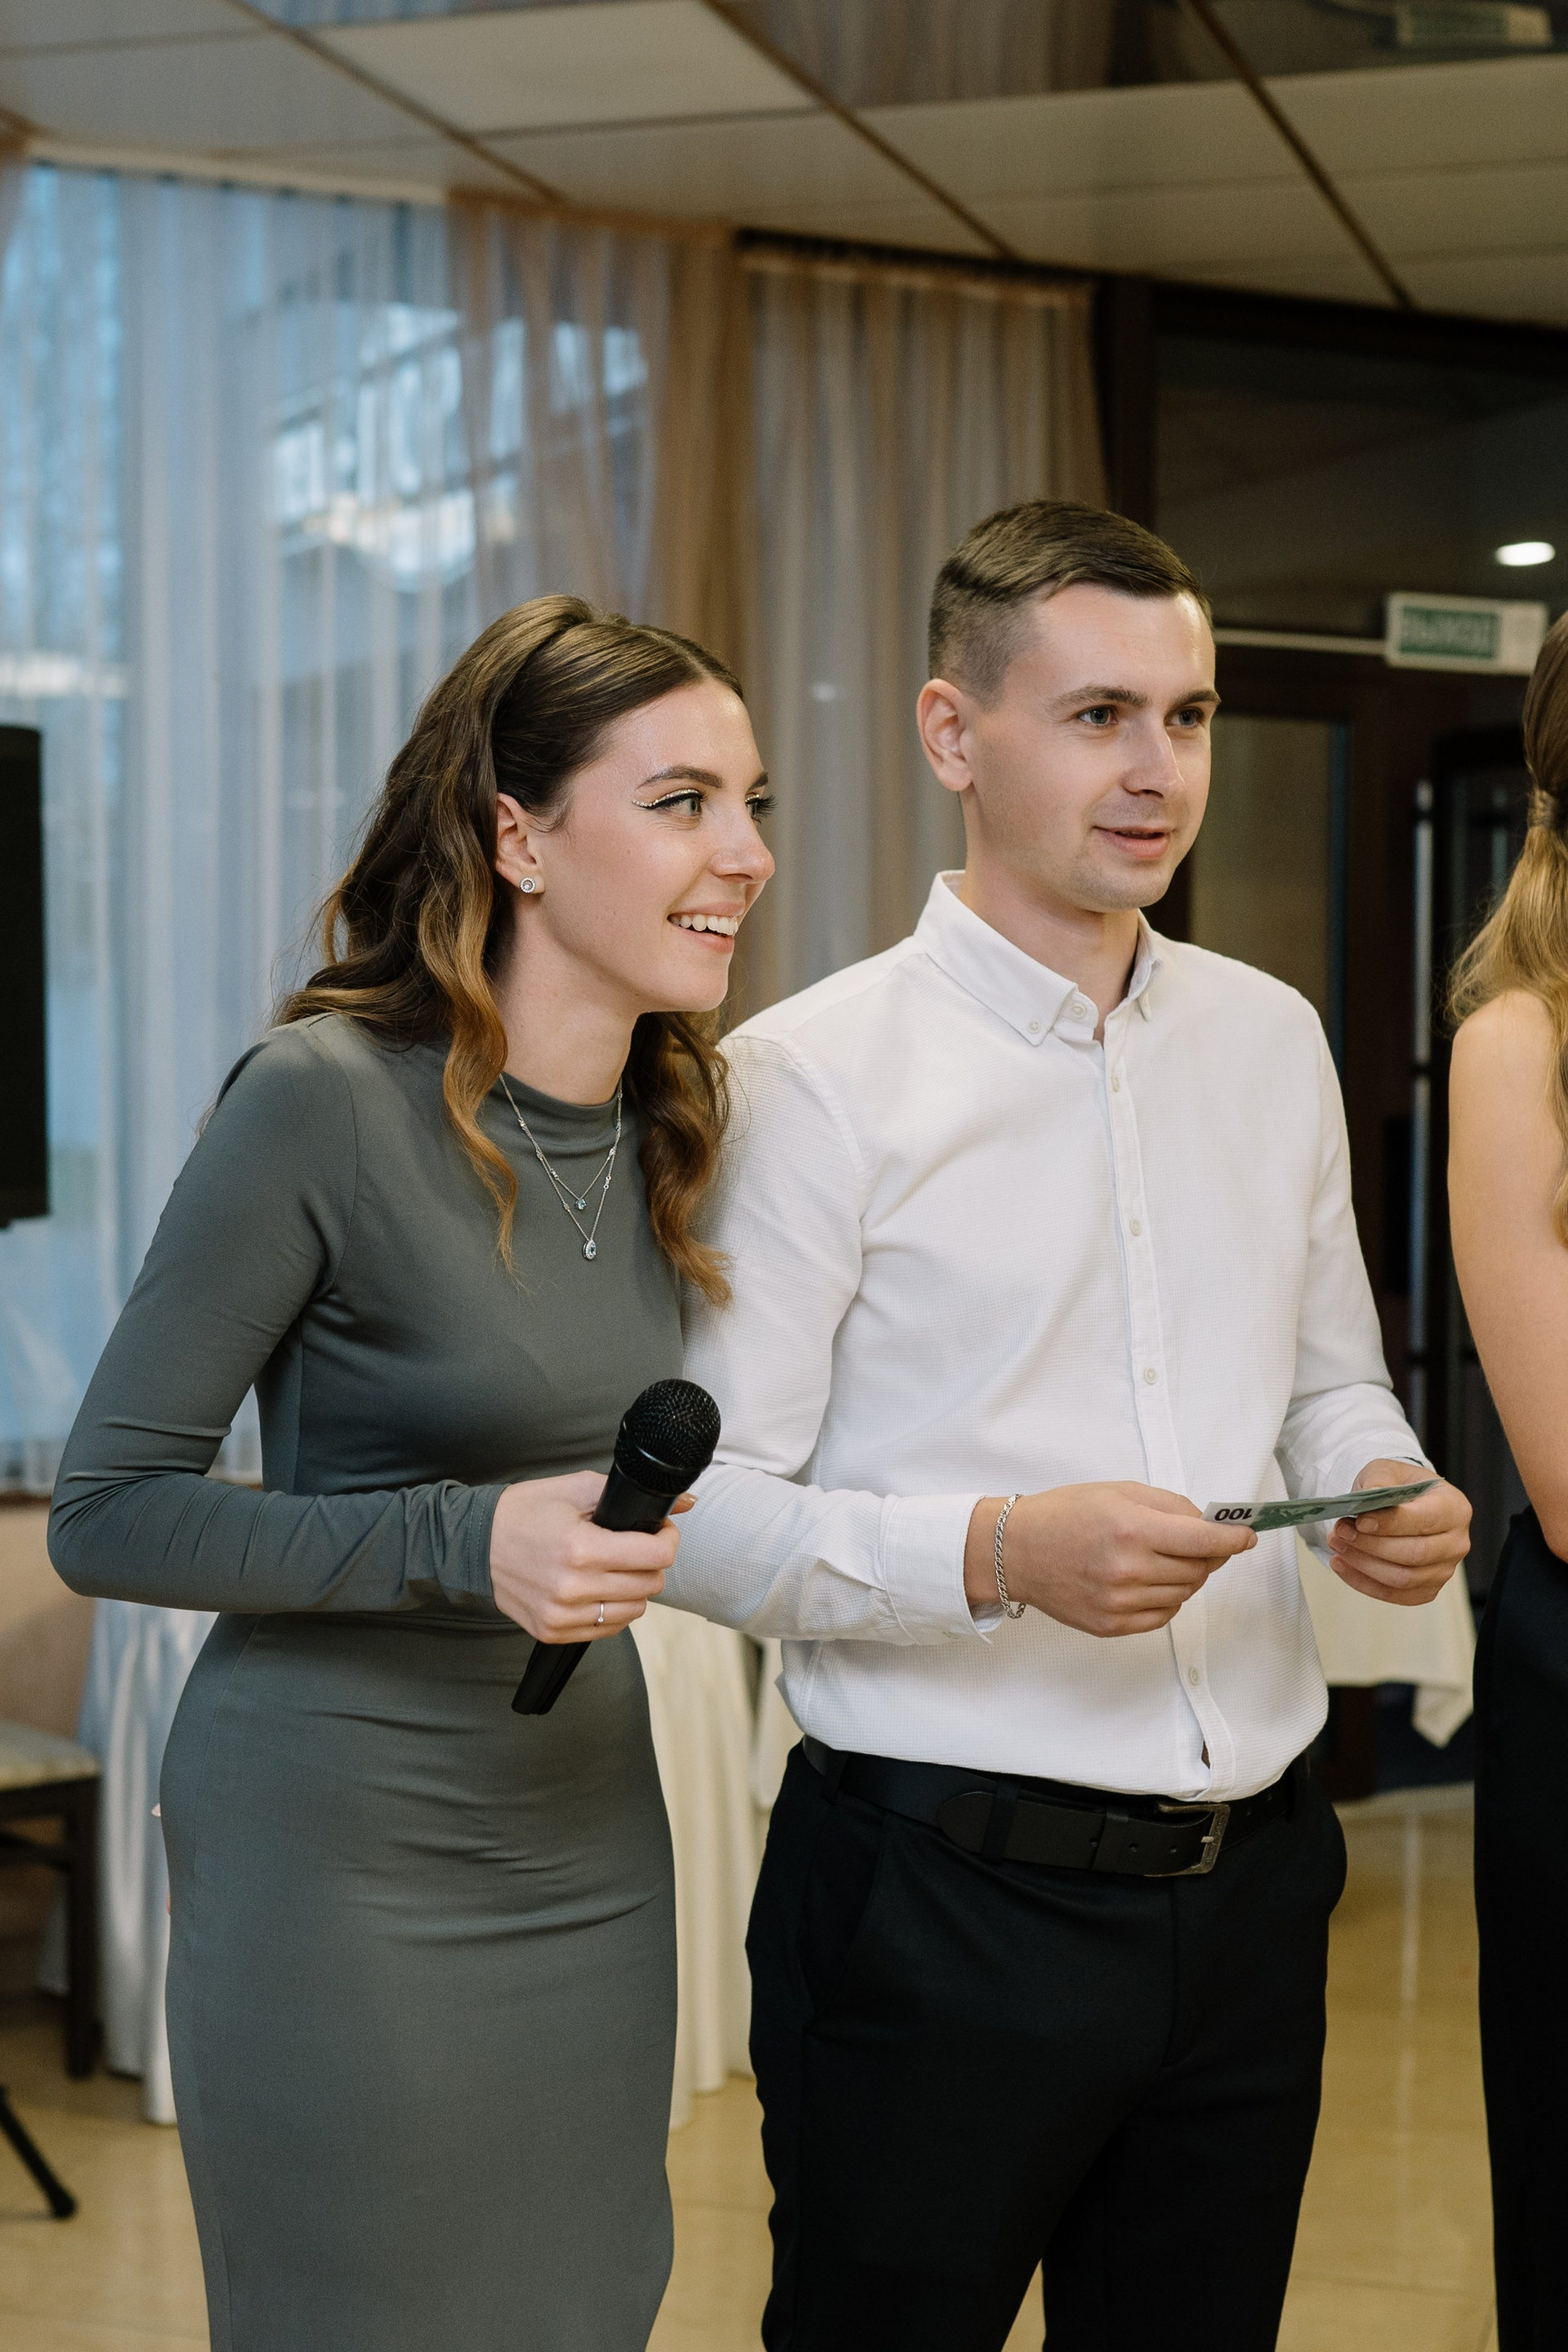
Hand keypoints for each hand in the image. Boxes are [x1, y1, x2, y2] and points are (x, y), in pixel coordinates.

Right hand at [488, 1472, 691, 1641]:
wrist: (474, 1543)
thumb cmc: (524, 1512)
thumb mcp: (574, 1489)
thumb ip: (628, 1494)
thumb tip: (684, 1502)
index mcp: (581, 1548)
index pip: (655, 1556)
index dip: (667, 1539)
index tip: (660, 1532)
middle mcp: (573, 1587)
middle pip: (650, 1585)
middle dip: (651, 1562)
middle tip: (635, 1546)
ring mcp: (562, 1615)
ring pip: (634, 1611)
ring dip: (634, 1589)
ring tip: (615, 1568)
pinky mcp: (552, 1631)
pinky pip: (607, 1629)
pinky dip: (612, 1610)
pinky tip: (598, 1588)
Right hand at [963, 1482, 1256, 1638]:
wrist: (1016, 1550)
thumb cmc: (1066, 1514)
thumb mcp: (1119, 1492)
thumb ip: (1169, 1506)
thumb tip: (1210, 1525)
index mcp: (1132, 1529)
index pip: (1205, 1540)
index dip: (1233, 1540)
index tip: (1246, 1538)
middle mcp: (1129, 1569)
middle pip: (1199, 1569)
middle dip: (1207, 1555)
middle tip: (1196, 1543)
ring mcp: (1120, 1602)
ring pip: (1183, 1594)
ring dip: (1184, 1576)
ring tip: (1159, 1559)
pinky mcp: (1112, 1625)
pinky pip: (1162, 1616)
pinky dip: (1166, 1599)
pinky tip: (1146, 1581)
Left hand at [1326, 1460, 1470, 1605]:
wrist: (1403, 1504)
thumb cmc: (1399, 1486)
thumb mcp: (1386, 1471)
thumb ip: (1379, 1481)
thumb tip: (1369, 1499)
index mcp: (1454, 1508)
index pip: (1425, 1520)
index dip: (1390, 1523)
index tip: (1359, 1521)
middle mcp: (1456, 1542)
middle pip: (1415, 1554)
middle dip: (1371, 1545)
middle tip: (1340, 1531)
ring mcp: (1444, 1570)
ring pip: (1403, 1578)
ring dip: (1363, 1564)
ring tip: (1337, 1545)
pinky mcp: (1427, 1589)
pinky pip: (1394, 1595)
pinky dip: (1363, 1582)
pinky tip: (1341, 1565)